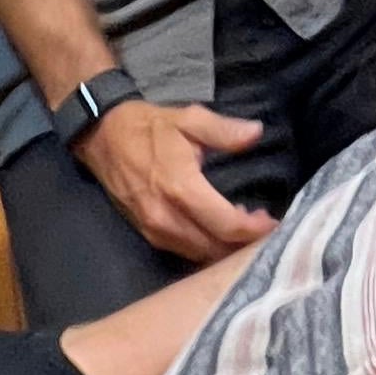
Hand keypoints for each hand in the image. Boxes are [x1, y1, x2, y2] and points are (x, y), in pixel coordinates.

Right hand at [76, 96, 274, 263]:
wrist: (101, 136)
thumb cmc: (148, 126)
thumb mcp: (188, 118)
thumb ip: (224, 130)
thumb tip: (256, 133)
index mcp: (181, 187)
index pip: (226, 224)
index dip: (254, 230)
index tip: (275, 223)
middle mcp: (167, 216)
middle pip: (215, 248)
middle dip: (243, 244)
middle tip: (265, 230)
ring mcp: (154, 229)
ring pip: (199, 256)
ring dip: (224, 250)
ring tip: (245, 232)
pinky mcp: (146, 233)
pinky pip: (182, 252)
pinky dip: (205, 250)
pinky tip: (218, 235)